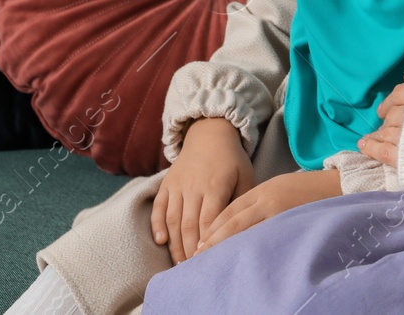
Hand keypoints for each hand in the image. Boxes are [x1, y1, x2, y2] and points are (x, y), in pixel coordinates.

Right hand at [152, 117, 254, 264]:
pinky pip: (158, 206)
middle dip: (190, 250)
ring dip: (175, 244)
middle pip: (189, 224)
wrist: (209, 133)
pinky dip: (157, 224)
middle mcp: (194, 187)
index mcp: (216, 186)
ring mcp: (178, 185)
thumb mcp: (246, 176)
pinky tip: (160, 241)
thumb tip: (243, 230)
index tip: (209, 262)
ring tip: (180, 264)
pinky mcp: (167, 184)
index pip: (209, 221)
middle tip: (193, 271)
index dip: (208, 243)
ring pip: (173, 219)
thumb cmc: (232, 160)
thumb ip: (243, 202)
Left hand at [196, 169, 341, 251]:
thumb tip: (236, 224)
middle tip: (198, 254)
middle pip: (233, 222)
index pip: (230, 210)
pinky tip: (242, 256)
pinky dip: (250, 247)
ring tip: (212, 258)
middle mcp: (266, 200)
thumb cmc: (306, 189)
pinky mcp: (290, 223)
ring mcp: (278, 212)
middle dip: (213, 239)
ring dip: (227, 245)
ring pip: (245, 231)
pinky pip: (265, 238)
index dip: (213, 227)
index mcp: (261, 190)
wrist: (336, 186)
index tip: (200, 242)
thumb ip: (258, 202)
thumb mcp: (277, 188)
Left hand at [357, 68, 403, 166]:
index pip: (402, 93)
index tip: (386, 108)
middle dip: (388, 118)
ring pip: (387, 132)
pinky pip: (382, 151)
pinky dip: (371, 147)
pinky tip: (364, 144)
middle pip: (393, 113)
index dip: (392, 99)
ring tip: (375, 137)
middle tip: (387, 125)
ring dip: (380, 133)